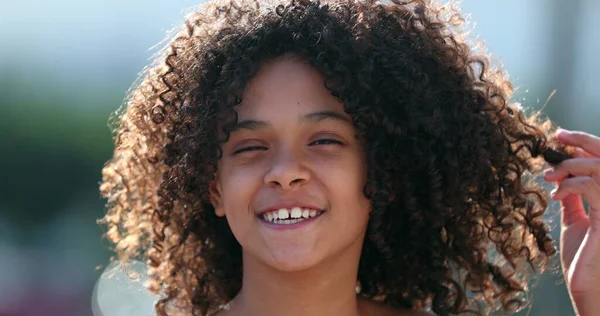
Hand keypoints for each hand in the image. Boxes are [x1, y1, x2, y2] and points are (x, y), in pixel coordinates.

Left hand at [543, 129, 599, 314]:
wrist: (586, 288)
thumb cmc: (584, 258)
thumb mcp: (575, 222)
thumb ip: (573, 199)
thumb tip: (563, 178)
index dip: (586, 143)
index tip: (560, 136)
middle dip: (583, 141)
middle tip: (557, 137)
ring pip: (599, 168)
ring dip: (570, 165)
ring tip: (549, 176)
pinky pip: (593, 187)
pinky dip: (571, 183)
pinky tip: (556, 194)